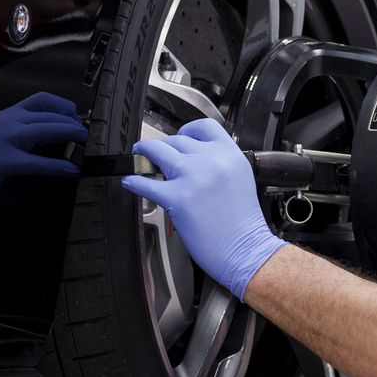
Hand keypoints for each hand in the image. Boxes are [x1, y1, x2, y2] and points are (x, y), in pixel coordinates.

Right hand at [0, 92, 85, 226]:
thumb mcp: (18, 154)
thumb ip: (43, 147)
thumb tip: (77, 147)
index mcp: (8, 115)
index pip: (42, 99)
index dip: (66, 107)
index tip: (79, 122)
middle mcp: (4, 121)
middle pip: (48, 113)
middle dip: (73, 125)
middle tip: (87, 140)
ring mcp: (0, 138)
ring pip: (44, 130)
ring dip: (69, 137)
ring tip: (83, 150)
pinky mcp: (0, 160)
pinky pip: (37, 161)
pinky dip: (58, 166)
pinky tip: (71, 172)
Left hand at [120, 117, 282, 298]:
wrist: (246, 250)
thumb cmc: (243, 223)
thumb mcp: (239, 179)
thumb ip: (219, 164)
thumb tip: (194, 159)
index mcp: (229, 155)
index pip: (203, 127)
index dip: (186, 129)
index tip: (179, 136)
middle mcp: (211, 160)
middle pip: (176, 139)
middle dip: (165, 147)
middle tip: (158, 155)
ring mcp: (192, 177)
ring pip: (157, 151)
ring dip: (143, 152)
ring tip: (138, 156)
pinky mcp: (177, 197)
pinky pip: (146, 183)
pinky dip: (134, 181)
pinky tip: (131, 181)